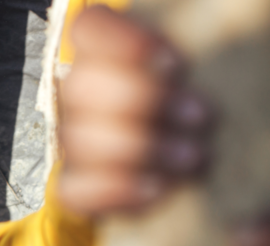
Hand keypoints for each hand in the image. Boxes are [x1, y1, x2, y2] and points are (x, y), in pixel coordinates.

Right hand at [59, 6, 211, 215]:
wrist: (187, 160)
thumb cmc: (194, 106)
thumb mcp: (198, 71)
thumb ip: (186, 52)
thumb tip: (183, 56)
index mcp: (106, 50)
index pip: (89, 28)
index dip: (127, 43)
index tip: (176, 66)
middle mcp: (79, 92)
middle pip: (80, 86)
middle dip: (141, 101)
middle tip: (199, 116)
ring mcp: (74, 141)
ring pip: (78, 140)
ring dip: (140, 148)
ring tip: (192, 156)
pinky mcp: (76, 186)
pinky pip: (74, 190)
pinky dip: (115, 190)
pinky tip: (157, 188)